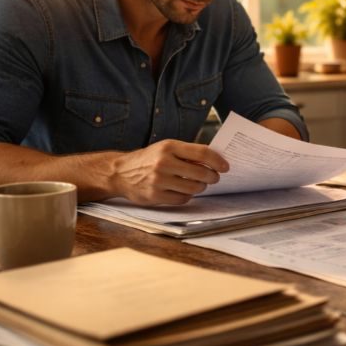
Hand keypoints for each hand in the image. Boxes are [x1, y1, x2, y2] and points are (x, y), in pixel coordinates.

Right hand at [109, 140, 228, 205]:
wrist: (120, 173)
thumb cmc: (149, 159)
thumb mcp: (166, 148)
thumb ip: (187, 152)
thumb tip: (215, 157)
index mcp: (169, 147)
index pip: (202, 153)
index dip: (217, 161)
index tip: (225, 166)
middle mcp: (164, 162)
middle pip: (200, 172)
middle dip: (213, 177)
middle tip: (215, 178)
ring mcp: (159, 180)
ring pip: (193, 188)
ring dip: (201, 188)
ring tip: (199, 185)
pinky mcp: (155, 196)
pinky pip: (183, 199)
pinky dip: (188, 196)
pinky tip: (184, 191)